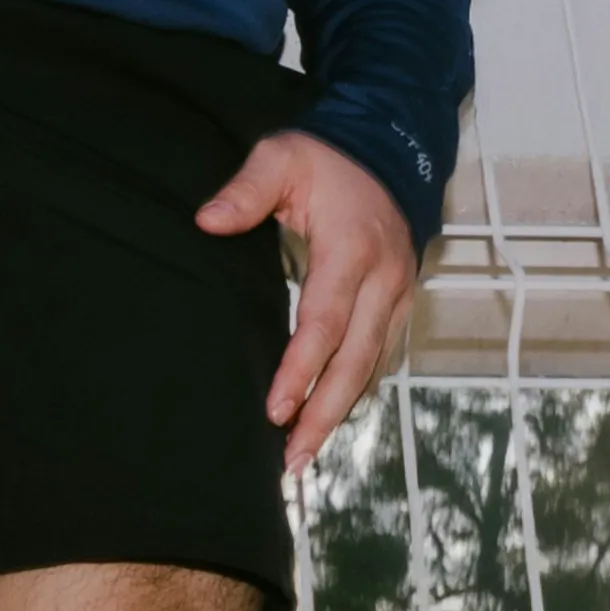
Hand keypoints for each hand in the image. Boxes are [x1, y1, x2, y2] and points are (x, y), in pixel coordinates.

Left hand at [199, 127, 420, 473]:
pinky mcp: (400, 304)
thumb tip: (209, 222)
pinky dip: (353, 391)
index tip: (276, 410)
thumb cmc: (328, 159)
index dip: (302, 370)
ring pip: (372, 367)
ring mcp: (399, 295)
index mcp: (353, 252)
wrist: (392, 151)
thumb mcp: (283, 157)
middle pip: (356, 361)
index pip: (326, 322)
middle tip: (292, 459)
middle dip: (325, 413)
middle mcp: (386, 281)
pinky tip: (326, 420)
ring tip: (303, 454)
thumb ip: (247, 189)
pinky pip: (378, 356)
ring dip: (339, 412)